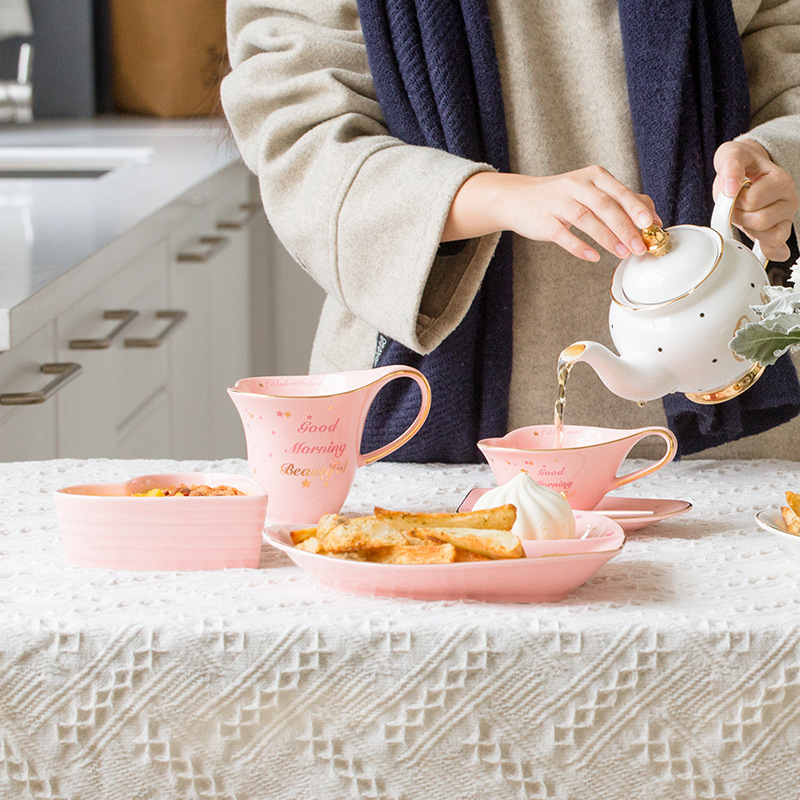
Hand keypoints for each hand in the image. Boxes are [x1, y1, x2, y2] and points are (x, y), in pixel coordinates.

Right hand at [442, 167, 660, 261]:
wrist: (519, 198)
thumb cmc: (561, 197)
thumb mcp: (591, 192)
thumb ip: (620, 202)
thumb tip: (653, 218)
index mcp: (593, 176)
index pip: (619, 192)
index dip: (636, 209)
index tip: (652, 225)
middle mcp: (576, 185)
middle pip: (605, 205)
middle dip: (625, 227)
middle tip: (639, 246)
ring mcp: (558, 203)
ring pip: (586, 219)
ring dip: (607, 238)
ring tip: (622, 253)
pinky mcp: (544, 221)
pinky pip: (564, 235)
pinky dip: (579, 246)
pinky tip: (593, 256)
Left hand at [713, 140, 798, 261]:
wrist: (747, 168)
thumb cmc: (741, 163)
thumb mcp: (731, 155)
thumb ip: (730, 166)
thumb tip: (730, 188)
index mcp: (781, 181)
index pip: (752, 202)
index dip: (735, 200)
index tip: (734, 192)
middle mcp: (789, 201)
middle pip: (760, 221)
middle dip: (740, 216)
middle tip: (737, 205)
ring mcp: (786, 218)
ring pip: (769, 237)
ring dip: (749, 230)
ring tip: (745, 215)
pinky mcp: (780, 232)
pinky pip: (776, 249)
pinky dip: (766, 250)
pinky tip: (759, 244)